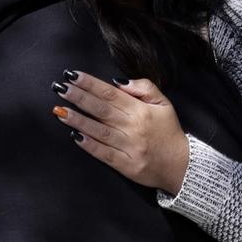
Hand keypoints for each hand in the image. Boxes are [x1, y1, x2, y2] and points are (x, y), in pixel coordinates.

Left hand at [50, 70, 188, 193]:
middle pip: (101, 109)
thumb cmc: (168, 131)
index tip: (72, 75)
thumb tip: (118, 82)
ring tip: (59, 111)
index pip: (111, 93)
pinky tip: (74, 136)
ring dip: (78, 120)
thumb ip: (144, 88)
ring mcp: (129, 147)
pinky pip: (104, 154)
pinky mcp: (126, 165)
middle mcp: (134, 127)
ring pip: (99, 131)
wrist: (182, 165)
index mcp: (141, 110)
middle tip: (60, 88)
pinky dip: (89, 145)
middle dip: (78, 97)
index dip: (90, 84)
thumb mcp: (164, 103)